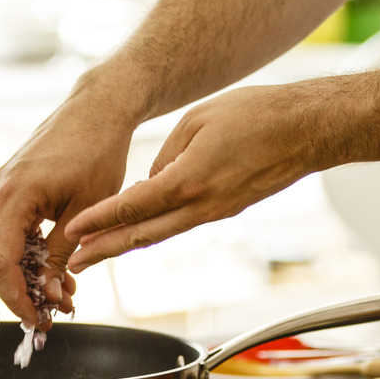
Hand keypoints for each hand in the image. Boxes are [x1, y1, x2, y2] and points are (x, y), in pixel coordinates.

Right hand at [0, 93, 136, 326]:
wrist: (97, 110)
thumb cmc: (98, 152)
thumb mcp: (86, 213)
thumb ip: (62, 256)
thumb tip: (50, 296)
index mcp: (11, 196)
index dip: (16, 299)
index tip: (39, 321)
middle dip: (18, 294)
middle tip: (50, 316)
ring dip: (23, 278)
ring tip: (61, 296)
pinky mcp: (6, 190)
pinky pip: (6, 233)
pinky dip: (26, 257)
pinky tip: (54, 272)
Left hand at [65, 83, 327, 271]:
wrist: (307, 130)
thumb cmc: (257, 115)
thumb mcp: (198, 120)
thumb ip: (166, 154)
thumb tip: (149, 181)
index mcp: (190, 180)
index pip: (134, 206)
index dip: (99, 220)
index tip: (72, 231)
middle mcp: (201, 205)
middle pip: (142, 235)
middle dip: (104, 250)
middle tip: (74, 264)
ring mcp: (215, 212)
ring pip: (161, 234)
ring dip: (126, 245)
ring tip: (96, 254)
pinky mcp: (225, 210)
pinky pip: (181, 224)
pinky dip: (154, 230)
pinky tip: (137, 231)